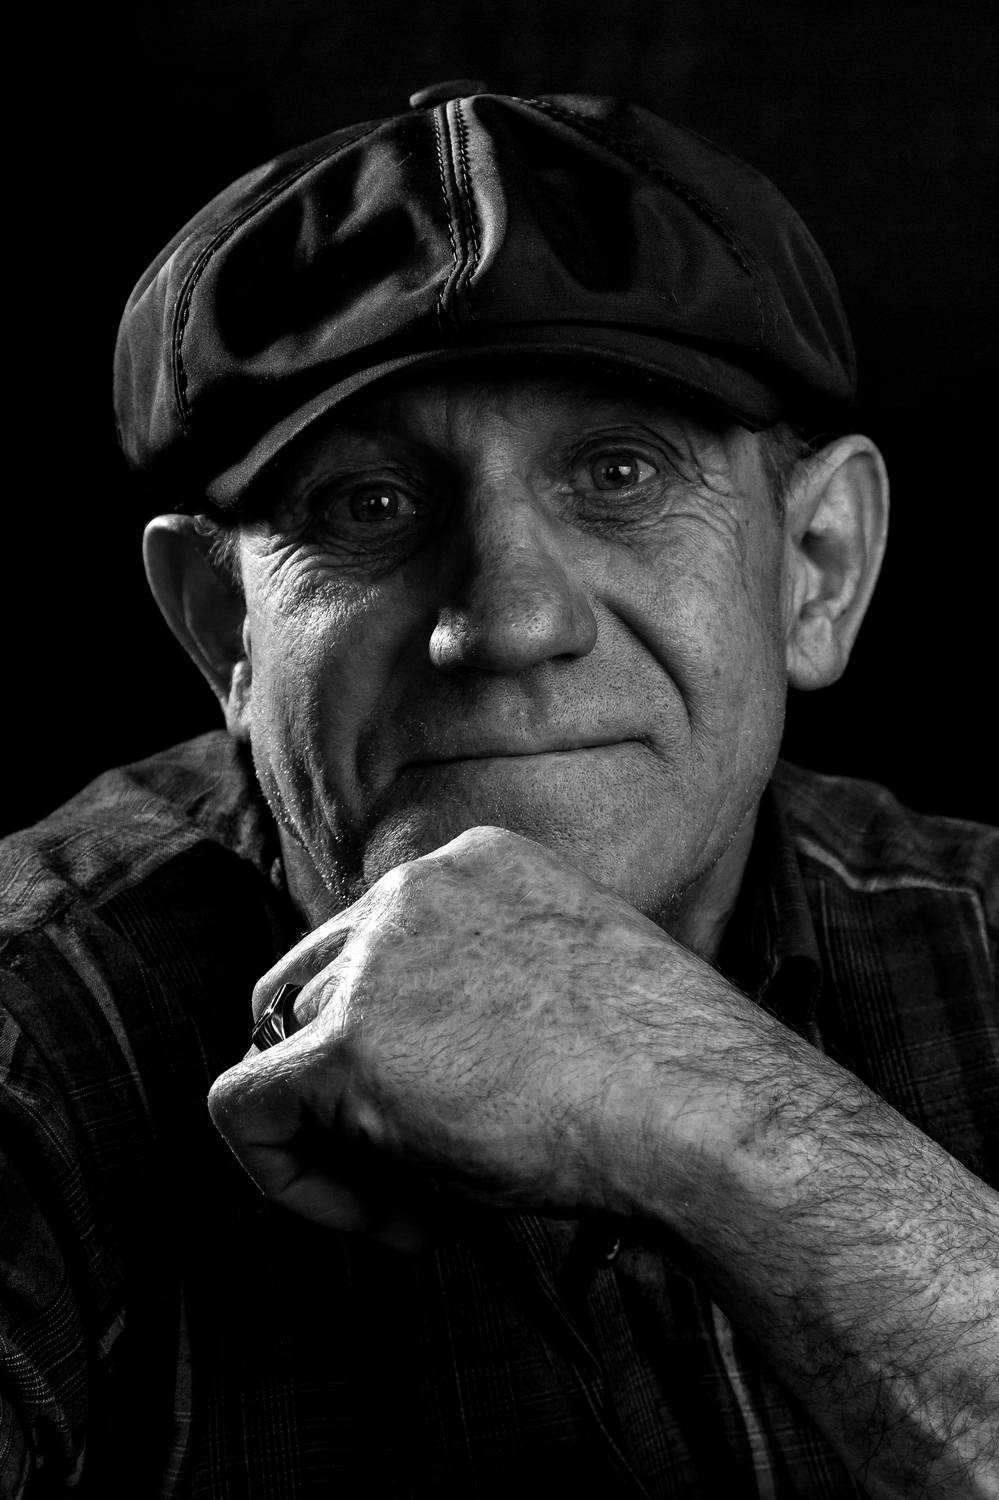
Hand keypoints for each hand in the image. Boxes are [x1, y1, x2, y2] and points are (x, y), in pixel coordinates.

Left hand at [207, 825, 771, 1243]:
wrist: (700, 1107)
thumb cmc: (668, 1071)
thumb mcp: (571, 982)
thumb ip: (488, 985)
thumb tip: (433, 1059)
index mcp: (472, 863)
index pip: (374, 946)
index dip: (392, 1039)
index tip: (447, 1115)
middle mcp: (410, 889)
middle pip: (316, 994)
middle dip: (346, 1090)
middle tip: (416, 1170)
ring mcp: (375, 960)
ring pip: (287, 1057)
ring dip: (340, 1145)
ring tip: (427, 1206)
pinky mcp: (348, 1042)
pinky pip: (245, 1110)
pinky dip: (283, 1176)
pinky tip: (373, 1223)